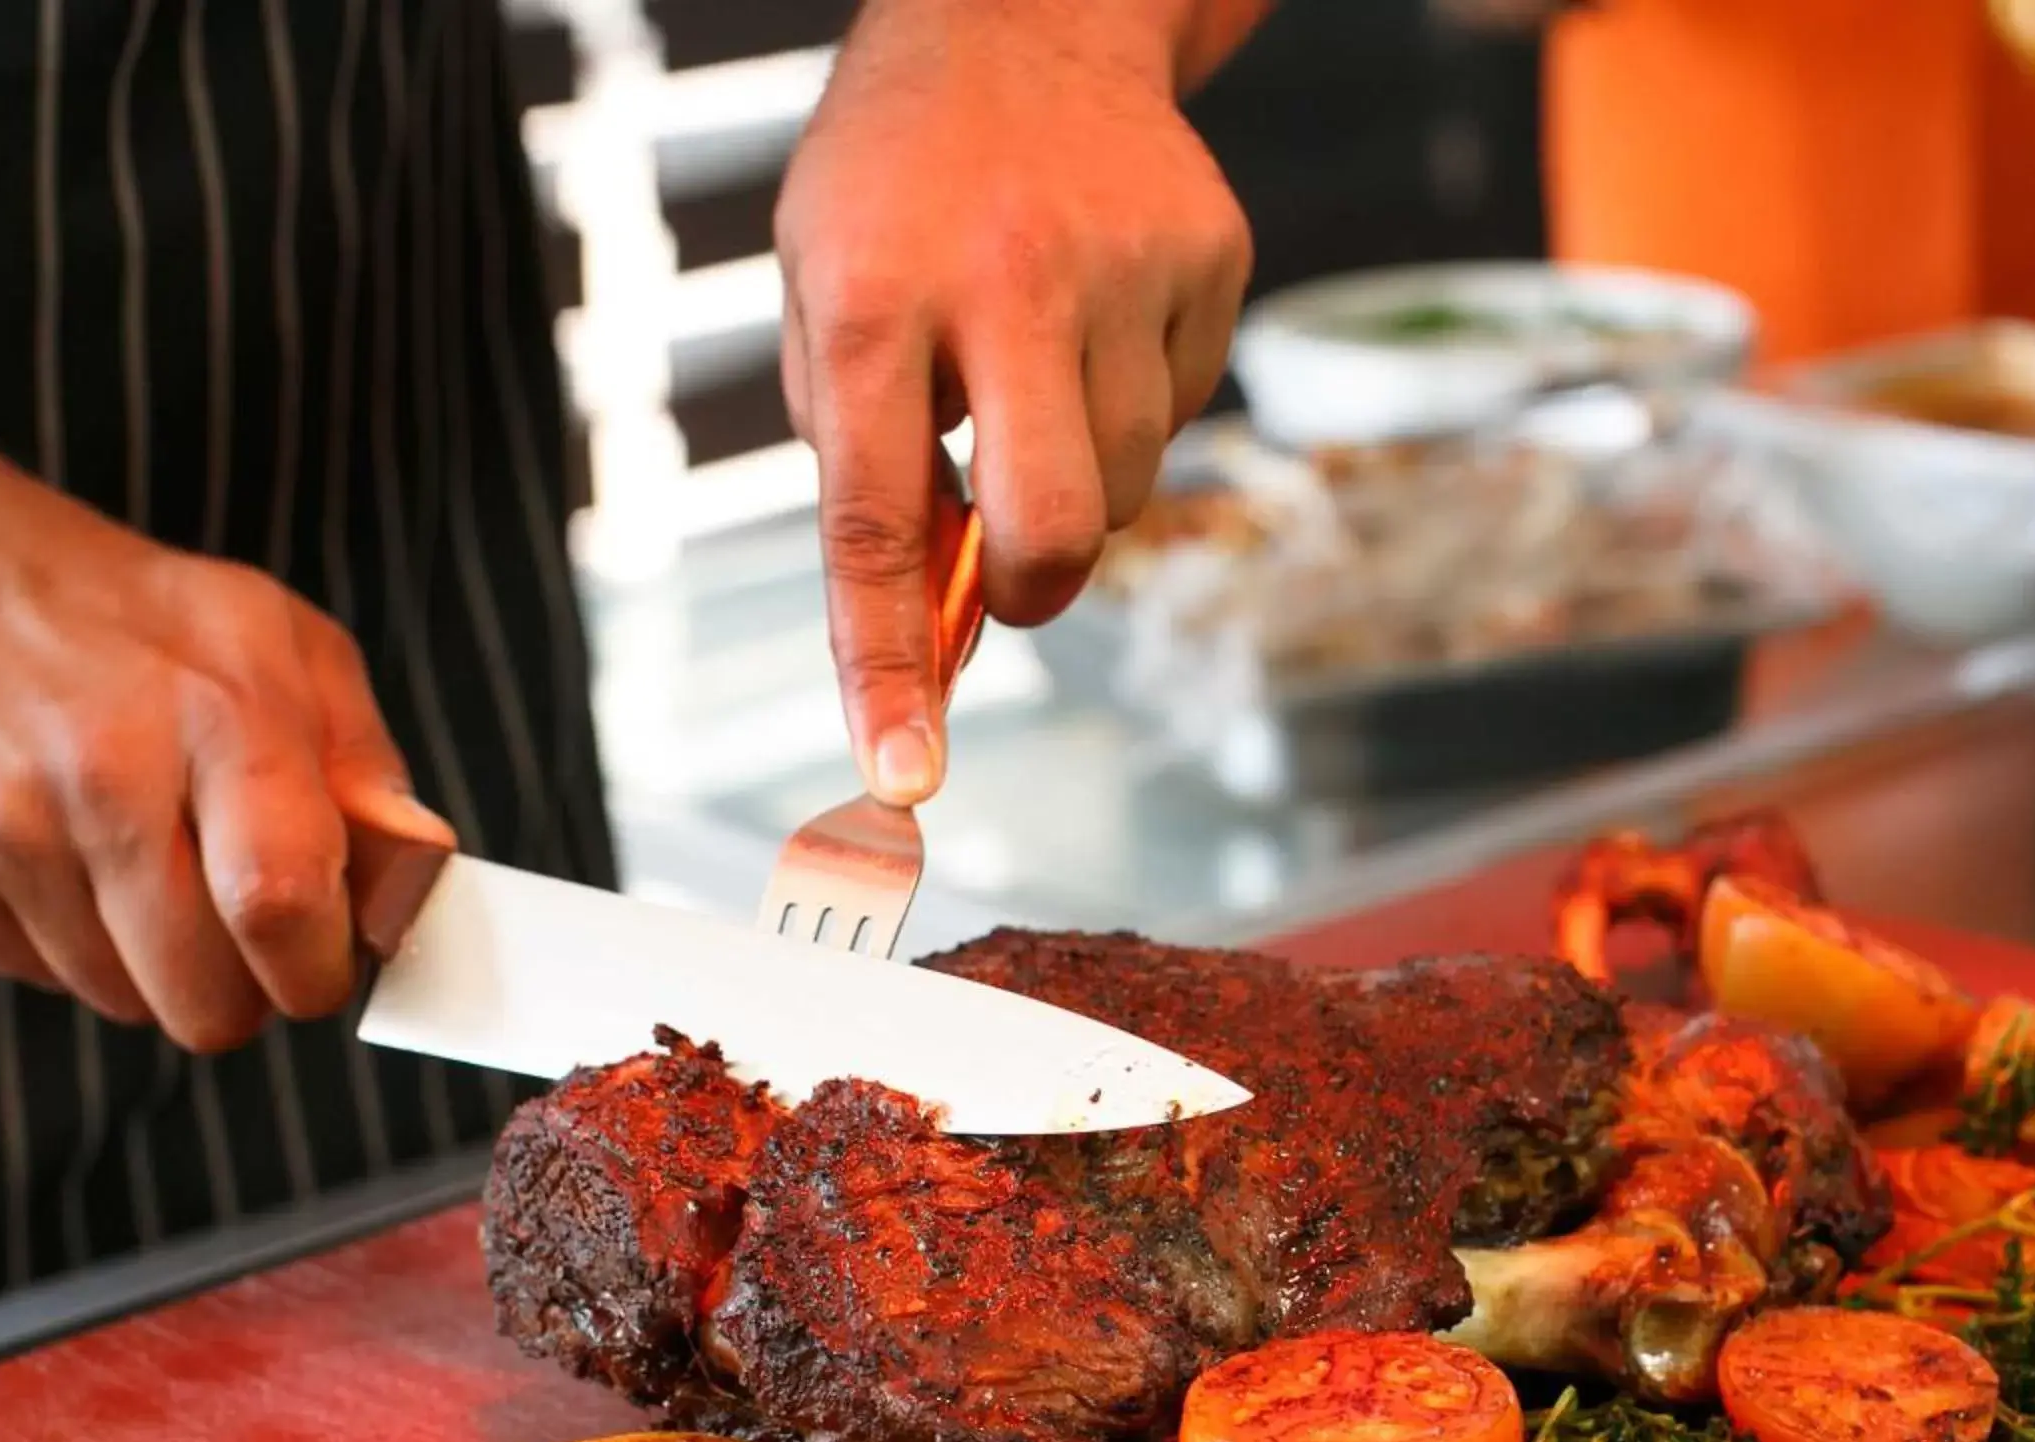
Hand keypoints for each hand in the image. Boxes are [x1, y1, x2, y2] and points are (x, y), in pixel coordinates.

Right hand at [0, 351, 449, 1053]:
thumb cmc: (139, 621)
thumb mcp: (284, 644)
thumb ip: (365, 765)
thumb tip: (413, 872)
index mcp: (219, 714)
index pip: (281, 907)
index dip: (316, 968)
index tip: (322, 956)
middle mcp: (105, 775)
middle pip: (205, 1000)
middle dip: (244, 989)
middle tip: (237, 922)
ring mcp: (10, 830)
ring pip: (126, 1003)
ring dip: (155, 966)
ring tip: (146, 865)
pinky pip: (45, 981)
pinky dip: (76, 947)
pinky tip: (74, 861)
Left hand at [776, 0, 1255, 804]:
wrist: (1025, 14)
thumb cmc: (898, 183)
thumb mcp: (823, 293)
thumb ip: (861, 452)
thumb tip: (930, 619)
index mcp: (876, 295)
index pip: (874, 521)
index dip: (887, 664)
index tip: (902, 772)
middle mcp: (1008, 278)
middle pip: (1051, 527)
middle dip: (1030, 587)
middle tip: (1007, 565)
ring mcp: (1127, 263)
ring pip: (1124, 482)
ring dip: (1076, 476)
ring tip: (1035, 368)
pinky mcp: (1212, 255)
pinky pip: (1184, 409)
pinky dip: (1136, 402)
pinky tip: (1097, 318)